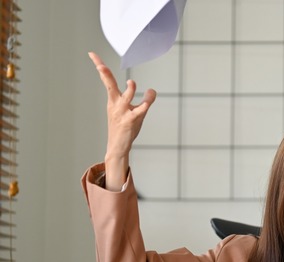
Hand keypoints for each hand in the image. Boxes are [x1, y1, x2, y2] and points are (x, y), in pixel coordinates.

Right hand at [88, 52, 156, 189]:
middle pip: (109, 85)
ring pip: (126, 97)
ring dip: (130, 89)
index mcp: (112, 100)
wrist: (118, 146)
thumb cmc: (123, 126)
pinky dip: (147, 100)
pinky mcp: (132, 120)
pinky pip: (141, 108)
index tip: (92, 53)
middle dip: (104, 74)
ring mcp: (123, 112)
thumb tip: (150, 89)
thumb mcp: (127, 110)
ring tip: (131, 83)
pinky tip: (151, 94)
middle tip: (99, 65)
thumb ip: (138, 98)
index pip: (105, 79)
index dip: (99, 65)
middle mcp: (116, 104)